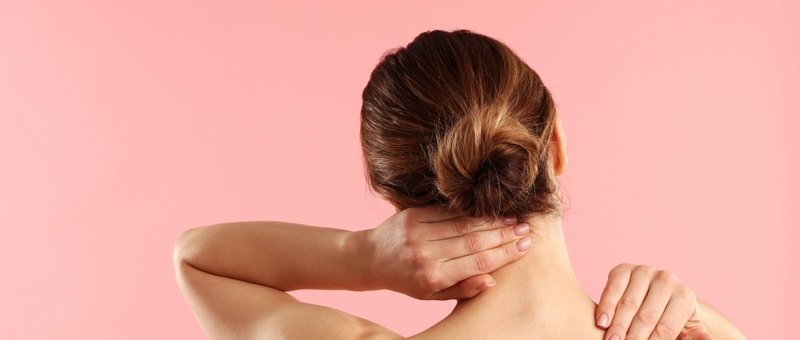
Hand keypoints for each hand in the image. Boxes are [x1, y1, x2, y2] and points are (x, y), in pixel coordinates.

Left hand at [363, 205, 531, 299]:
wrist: (372, 258)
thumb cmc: (407, 280)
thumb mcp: (432, 295)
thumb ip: (462, 289)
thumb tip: (491, 280)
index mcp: (432, 277)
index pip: (477, 263)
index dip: (504, 254)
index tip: (524, 247)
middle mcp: (425, 254)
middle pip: (474, 241)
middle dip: (504, 235)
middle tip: (526, 230)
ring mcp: (418, 232)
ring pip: (463, 224)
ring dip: (491, 221)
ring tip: (513, 219)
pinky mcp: (413, 215)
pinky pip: (448, 212)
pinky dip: (470, 211)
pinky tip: (487, 211)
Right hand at [596, 264, 713, 339]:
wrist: (658, 297)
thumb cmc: (672, 320)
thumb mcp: (689, 331)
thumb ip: (699, 339)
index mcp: (685, 296)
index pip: (667, 326)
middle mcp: (667, 279)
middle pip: (647, 314)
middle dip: (633, 336)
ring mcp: (644, 271)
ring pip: (629, 302)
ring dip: (617, 325)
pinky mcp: (623, 269)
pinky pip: (612, 288)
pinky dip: (606, 306)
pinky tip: (601, 321)